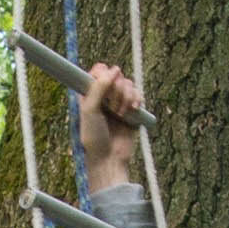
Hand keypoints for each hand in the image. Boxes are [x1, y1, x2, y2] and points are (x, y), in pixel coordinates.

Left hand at [77, 60, 143, 193]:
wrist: (109, 157)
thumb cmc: (93, 136)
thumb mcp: (90, 110)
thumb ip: (99, 88)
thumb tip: (113, 70)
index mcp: (90, 92)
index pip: (99, 70)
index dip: (103, 74)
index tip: (103, 84)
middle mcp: (105, 94)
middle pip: (116, 75)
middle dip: (116, 90)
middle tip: (110, 107)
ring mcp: (119, 101)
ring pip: (128, 84)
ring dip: (125, 97)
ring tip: (120, 114)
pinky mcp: (133, 109)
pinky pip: (139, 94)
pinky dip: (136, 101)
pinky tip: (132, 111)